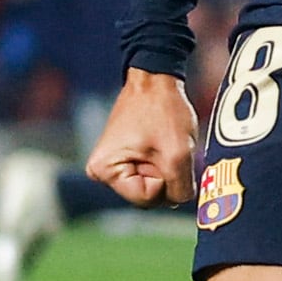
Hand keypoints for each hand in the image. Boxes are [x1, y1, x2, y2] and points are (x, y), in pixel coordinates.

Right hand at [86, 66, 197, 209]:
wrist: (155, 79)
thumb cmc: (163, 110)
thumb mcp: (178, 154)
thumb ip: (181, 188)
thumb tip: (178, 202)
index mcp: (104, 170)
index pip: (146, 198)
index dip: (164, 180)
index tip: (161, 151)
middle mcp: (100, 171)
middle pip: (146, 196)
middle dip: (164, 176)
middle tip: (164, 146)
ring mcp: (110, 165)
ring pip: (150, 185)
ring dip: (164, 169)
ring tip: (162, 142)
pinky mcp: (121, 158)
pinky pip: (148, 173)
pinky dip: (161, 162)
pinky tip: (159, 142)